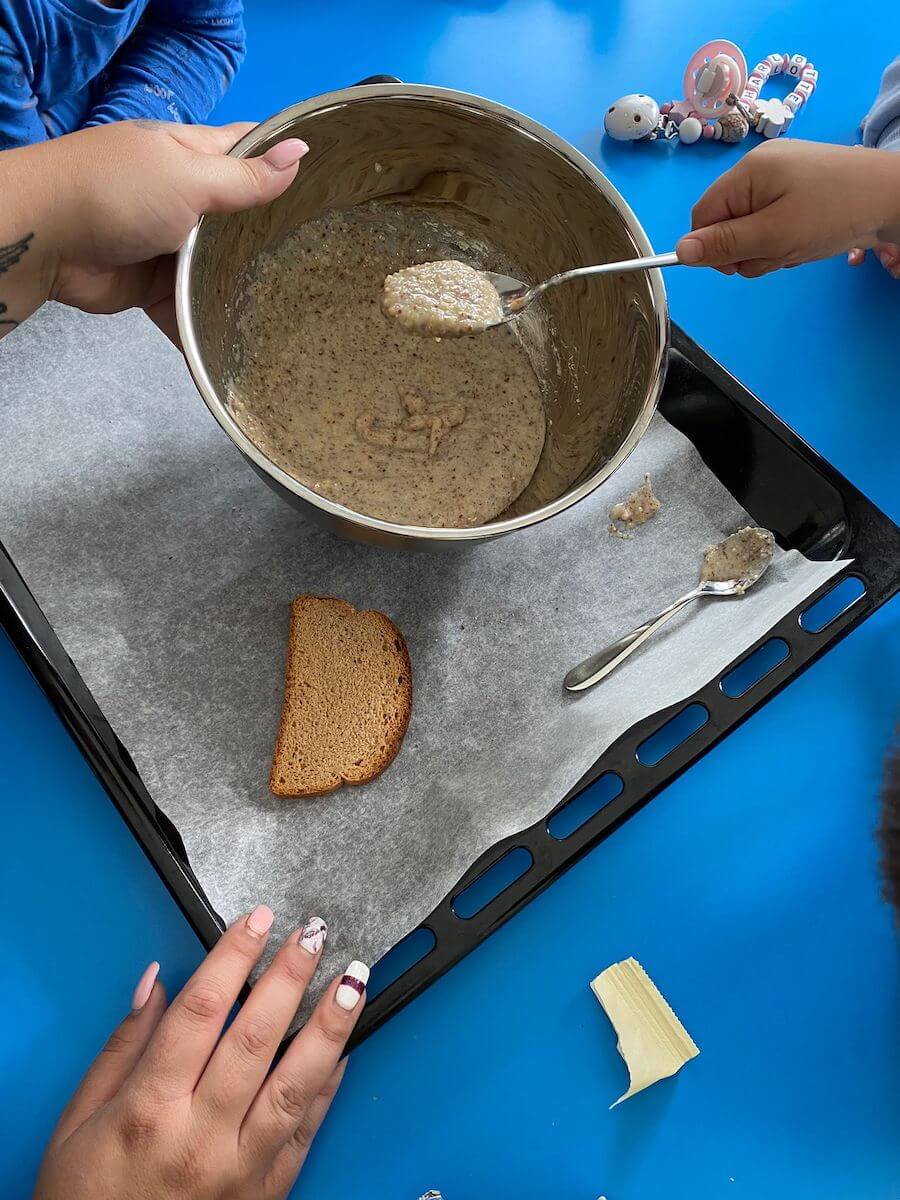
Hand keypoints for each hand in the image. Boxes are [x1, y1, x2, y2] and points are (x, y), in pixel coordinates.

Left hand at [0, 121, 307, 340]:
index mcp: (192, 155)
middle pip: (239, 220)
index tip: (332, 184)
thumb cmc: (117, 192)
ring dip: (242, 289)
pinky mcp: (154, 287)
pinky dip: (205, 326)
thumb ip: (246, 178)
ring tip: (296, 311)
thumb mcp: (190, 177)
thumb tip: (301, 152)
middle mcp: (185, 198)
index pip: (249, 152)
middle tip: (324, 260)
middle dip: (271, 240)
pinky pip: (188, 309)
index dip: (286, 162)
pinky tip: (243, 345)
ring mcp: (169, 245)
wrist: (45, 241)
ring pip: (217, 270)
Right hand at [34, 910, 367, 1199]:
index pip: (201, 1012)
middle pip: (256, 1038)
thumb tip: (158, 982)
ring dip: (330, 1026)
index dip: (233, 957)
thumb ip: (124, 1047)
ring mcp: (241, 1168)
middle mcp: (201, 1136)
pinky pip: (307, 1132)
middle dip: (290, 977)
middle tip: (315, 932)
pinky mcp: (267, 1193)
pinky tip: (346, 1047)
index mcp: (149, 1109)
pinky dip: (330, 1086)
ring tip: (353, 979)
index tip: (257, 919)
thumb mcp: (78, 1121)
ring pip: (296, 1083)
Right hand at [675, 139, 899, 276]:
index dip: (712, 247)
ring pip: (752, 228)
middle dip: (748, 249)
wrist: (893, 196)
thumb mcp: (773, 235)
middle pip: (727, 223)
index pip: (703, 216)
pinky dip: (786, 238)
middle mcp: (760, 168)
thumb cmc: (833, 212)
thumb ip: (724, 244)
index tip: (739, 265)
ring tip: (799, 245)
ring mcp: (782, 176)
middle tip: (780, 251)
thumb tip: (679, 252)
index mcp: (747, 172)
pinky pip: (774, 221)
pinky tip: (808, 238)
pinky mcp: (800, 187)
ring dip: (769, 248)